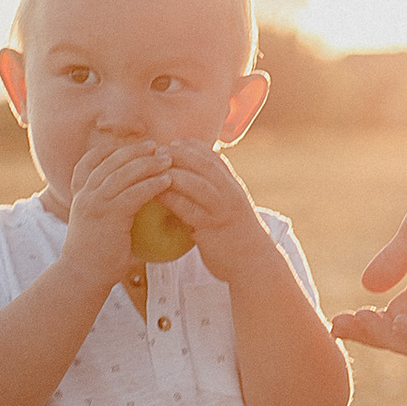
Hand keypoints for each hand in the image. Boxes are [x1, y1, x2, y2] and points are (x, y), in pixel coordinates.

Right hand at [56, 135, 177, 290]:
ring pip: (123, 174)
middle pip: (110, 162)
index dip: (108, 150)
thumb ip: (105, 206)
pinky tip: (167, 180)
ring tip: (167, 159)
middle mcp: (84, 194)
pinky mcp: (108, 216)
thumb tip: (127, 197)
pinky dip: (152, 184)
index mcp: (79, 194)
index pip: (89, 162)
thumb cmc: (94, 252)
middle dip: (135, 151)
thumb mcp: (94, 223)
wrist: (83, 274)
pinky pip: (134, 194)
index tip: (129, 144)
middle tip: (157, 146)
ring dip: (148, 163)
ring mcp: (95, 203)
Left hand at [154, 142, 278, 286]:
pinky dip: (170, 198)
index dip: (193, 147)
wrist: (254, 263)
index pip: (214, 157)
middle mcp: (230, 193)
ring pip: (196, 183)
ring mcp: (222, 209)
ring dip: (173, 173)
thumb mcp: (230, 210)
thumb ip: (215, 196)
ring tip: (152, 169)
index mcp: (234, 187)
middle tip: (158, 151)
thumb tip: (191, 186)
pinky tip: (155, 194)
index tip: (175, 142)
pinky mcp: (212, 227)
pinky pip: (187, 208)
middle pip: (204, 164)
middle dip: (180, 154)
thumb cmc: (237, 238)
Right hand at [331, 170, 406, 361]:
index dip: (364, 326)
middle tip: (342, 324)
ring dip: (388, 337)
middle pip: (401, 339)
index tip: (336, 320)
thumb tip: (366, 286)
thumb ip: (391, 262)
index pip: (391, 322)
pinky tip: (398, 320)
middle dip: (369, 336)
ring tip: (364, 318)